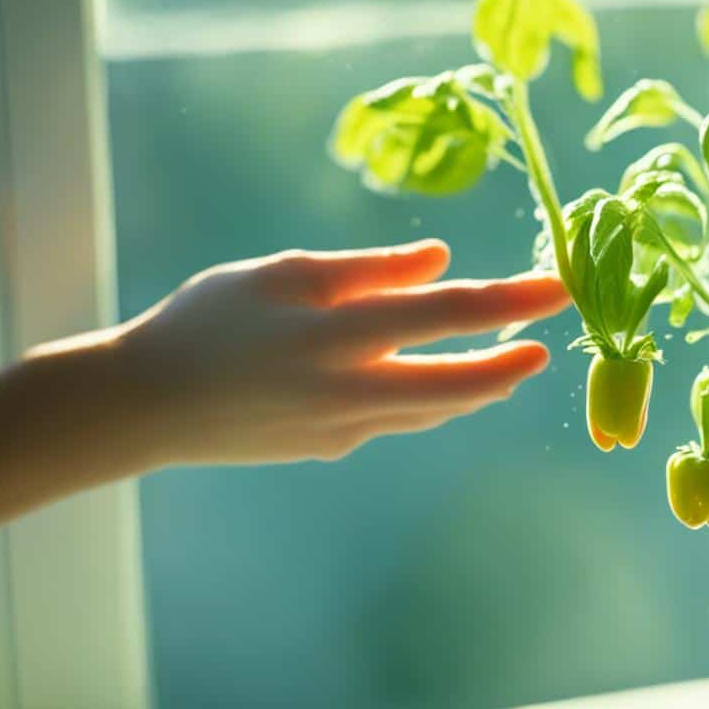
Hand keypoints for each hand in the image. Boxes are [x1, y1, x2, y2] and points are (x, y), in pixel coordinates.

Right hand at [103, 239, 569, 464]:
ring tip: (510, 363)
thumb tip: (441, 259)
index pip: (448, 313)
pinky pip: (399, 421)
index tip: (559, 288)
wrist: (148, 406)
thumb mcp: (284, 274)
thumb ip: (368, 269)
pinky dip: (430, 400)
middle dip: (510, 365)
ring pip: (434, 409)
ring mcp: (345, 428)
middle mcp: (351, 388)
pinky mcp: (333, 449)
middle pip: (458, 383)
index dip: (511, 300)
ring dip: (479, 387)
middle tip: (547, 347)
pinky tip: (441, 383)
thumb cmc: (210, 321)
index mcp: (339, 332)